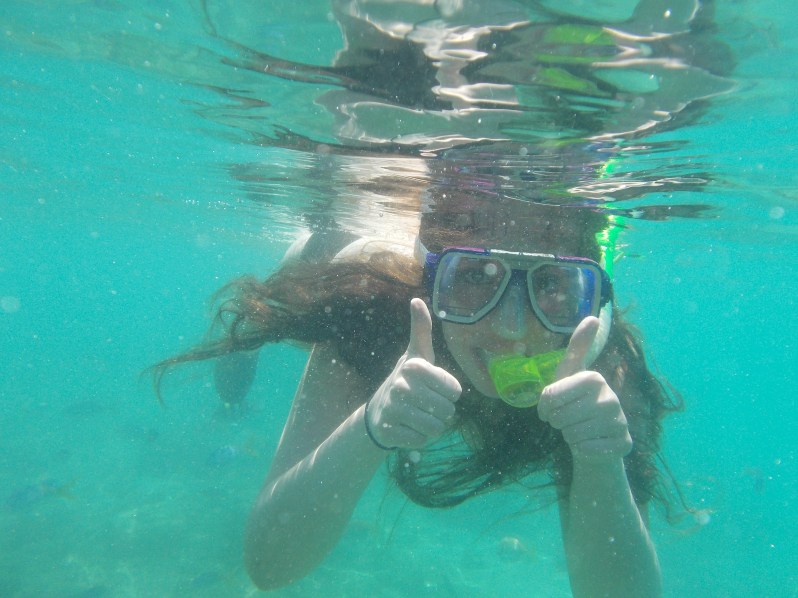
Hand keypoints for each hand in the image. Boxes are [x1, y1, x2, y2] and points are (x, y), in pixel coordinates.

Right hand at [365, 298, 461, 449]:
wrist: (379, 410)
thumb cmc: (408, 380)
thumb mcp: (417, 354)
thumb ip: (421, 329)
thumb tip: (416, 300)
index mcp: (414, 366)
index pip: (455, 390)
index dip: (450, 393)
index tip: (435, 388)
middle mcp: (401, 386)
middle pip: (447, 411)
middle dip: (442, 412)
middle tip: (427, 404)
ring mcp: (394, 409)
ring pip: (436, 427)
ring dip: (433, 426)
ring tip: (420, 416)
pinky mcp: (390, 431)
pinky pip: (422, 441)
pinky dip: (419, 438)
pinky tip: (409, 428)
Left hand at [537, 317, 631, 461]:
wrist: (596, 438)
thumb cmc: (576, 403)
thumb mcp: (569, 374)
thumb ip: (577, 347)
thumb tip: (592, 316)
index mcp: (593, 378)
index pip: (550, 397)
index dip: (545, 407)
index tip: (552, 406)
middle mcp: (610, 397)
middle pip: (559, 417)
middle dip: (557, 422)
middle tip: (568, 420)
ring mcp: (619, 422)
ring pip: (572, 435)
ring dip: (569, 436)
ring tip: (580, 429)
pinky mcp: (623, 444)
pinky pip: (586, 450)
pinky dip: (582, 449)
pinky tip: (591, 442)